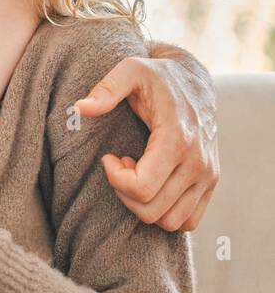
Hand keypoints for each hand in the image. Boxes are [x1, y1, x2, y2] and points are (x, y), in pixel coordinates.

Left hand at [74, 56, 219, 230]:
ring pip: (170, 222)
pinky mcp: (211, 183)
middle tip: (119, 165)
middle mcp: (198, 163)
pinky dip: (165, 211)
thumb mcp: (129, 70)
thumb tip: (80, 108)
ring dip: (144, 204)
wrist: (193, 81)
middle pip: (151, 210)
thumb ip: (106, 89)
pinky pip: (189, 221)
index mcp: (179, 140)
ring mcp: (208, 176)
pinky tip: (153, 183)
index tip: (108, 157)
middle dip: (124, 192)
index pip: (142, 188)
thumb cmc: (157, 77)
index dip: (115, 178)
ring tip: (136, 173)